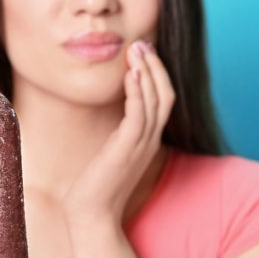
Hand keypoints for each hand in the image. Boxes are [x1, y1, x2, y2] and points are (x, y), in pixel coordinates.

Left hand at [64, 39, 175, 224]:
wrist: (92, 214)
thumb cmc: (96, 186)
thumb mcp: (111, 153)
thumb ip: (118, 133)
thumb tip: (113, 116)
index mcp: (148, 139)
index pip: (163, 99)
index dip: (157, 74)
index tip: (143, 53)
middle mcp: (150, 140)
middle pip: (166, 94)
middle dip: (156, 66)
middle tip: (142, 42)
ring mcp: (142, 145)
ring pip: (157, 100)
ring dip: (148, 72)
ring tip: (137, 49)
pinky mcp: (128, 148)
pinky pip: (139, 114)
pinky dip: (138, 91)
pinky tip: (131, 75)